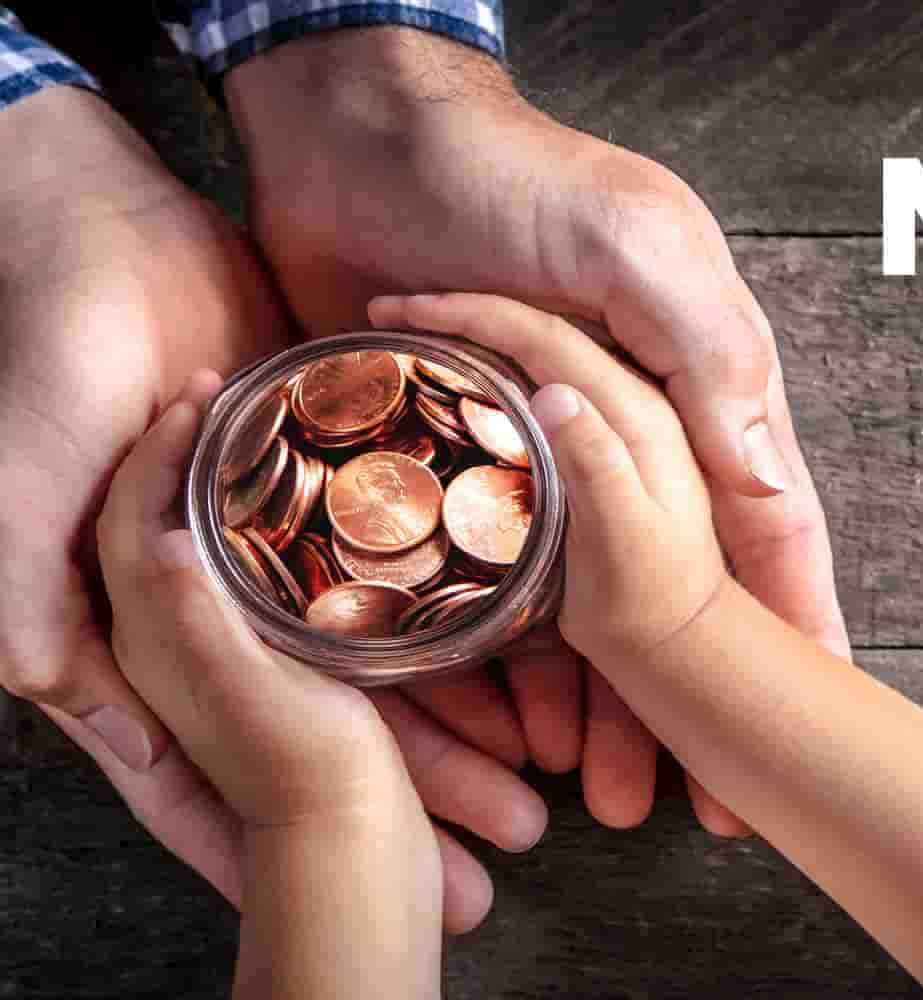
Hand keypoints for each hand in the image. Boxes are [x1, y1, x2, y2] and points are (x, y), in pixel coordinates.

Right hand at [0, 88, 541, 932]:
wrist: (94, 222)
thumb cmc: (46, 345)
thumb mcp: (18, 478)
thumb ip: (26, 593)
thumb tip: (64, 696)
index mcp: (149, 620)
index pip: (229, 760)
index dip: (305, 829)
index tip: (419, 880)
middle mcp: (222, 598)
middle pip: (331, 720)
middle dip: (418, 785)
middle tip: (509, 840)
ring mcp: (280, 543)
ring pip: (383, 654)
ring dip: (457, 716)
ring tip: (541, 771)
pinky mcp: (326, 479)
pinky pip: (408, 562)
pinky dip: (462, 605)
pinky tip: (531, 648)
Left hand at [229, 28, 848, 832]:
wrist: (358, 137)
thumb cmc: (520, 177)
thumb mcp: (642, 253)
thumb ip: (712, 365)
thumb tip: (774, 492)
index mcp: (699, 398)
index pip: (766, 532)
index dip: (795, 628)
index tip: (817, 726)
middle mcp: (633, 445)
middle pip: (682, 594)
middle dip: (692, 699)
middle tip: (683, 799)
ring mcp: (542, 466)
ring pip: (585, 610)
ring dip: (598, 699)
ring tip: (594, 787)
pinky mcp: (452, 473)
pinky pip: (483, 586)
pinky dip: (496, 655)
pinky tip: (501, 725)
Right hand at [369, 294, 725, 665]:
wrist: (685, 642)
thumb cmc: (649, 599)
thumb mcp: (621, 535)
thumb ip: (596, 462)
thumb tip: (553, 391)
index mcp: (637, 412)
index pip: (546, 336)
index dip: (472, 313)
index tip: (401, 308)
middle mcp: (635, 401)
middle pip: (543, 331)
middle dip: (467, 312)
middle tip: (391, 312)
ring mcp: (624, 419)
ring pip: (545, 352)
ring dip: (481, 335)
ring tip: (413, 333)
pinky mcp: (611, 441)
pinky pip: (548, 381)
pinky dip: (500, 369)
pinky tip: (464, 378)